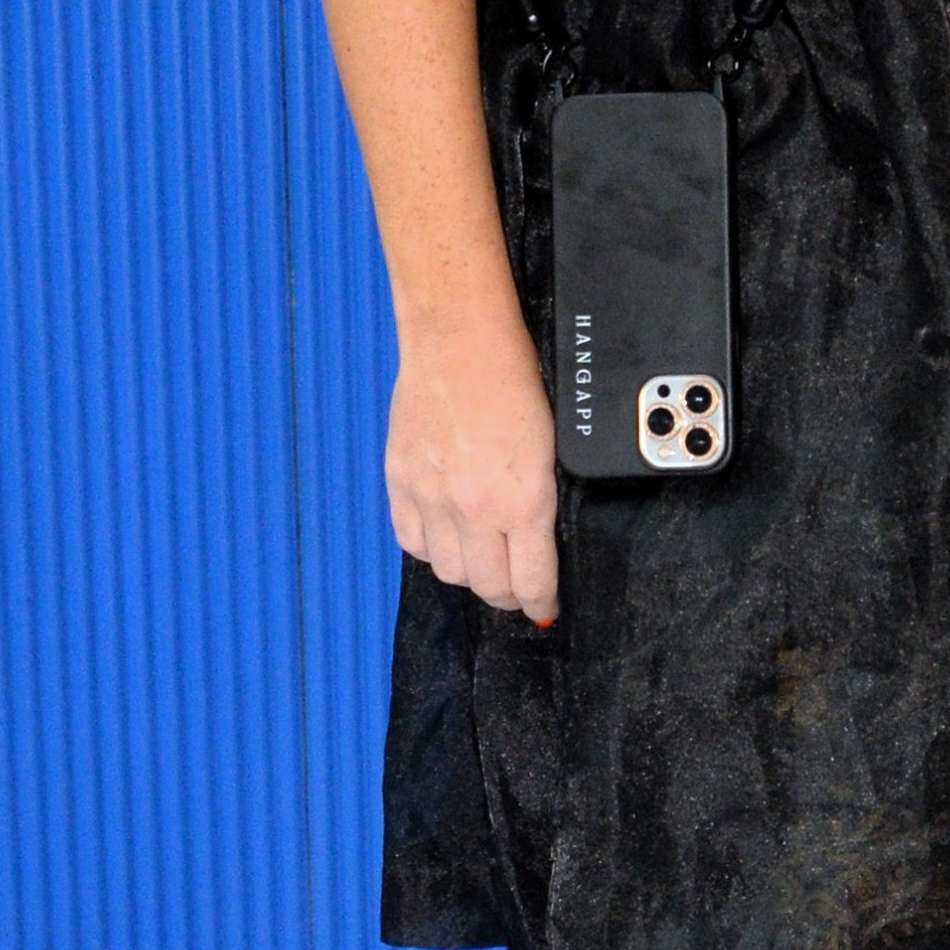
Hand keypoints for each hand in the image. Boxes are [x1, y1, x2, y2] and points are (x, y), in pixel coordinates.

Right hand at [384, 310, 559, 622]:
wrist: (458, 341)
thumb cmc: (514, 380)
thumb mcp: (550, 447)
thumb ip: (540, 500)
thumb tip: (541, 542)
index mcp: (523, 500)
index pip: (531, 581)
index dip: (540, 603)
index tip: (545, 608)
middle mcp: (474, 509)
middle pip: (489, 587)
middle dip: (509, 596)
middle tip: (519, 591)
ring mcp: (431, 498)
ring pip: (448, 572)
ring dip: (470, 574)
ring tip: (483, 560)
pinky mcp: (400, 483)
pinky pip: (412, 543)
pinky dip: (430, 549)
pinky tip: (445, 537)